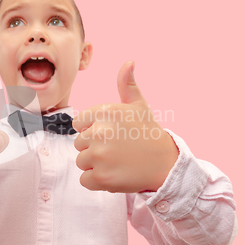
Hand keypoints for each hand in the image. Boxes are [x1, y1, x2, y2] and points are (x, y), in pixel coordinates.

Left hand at [72, 61, 178, 192]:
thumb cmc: (148, 133)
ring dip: (95, 166)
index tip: (110, 135)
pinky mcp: (101, 178)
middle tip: (117, 150)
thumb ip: (126, 84)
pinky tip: (114, 175)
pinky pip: (85, 180)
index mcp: (103, 112)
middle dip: (94, 148)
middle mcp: (99, 132)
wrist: (166, 164)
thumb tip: (129, 62)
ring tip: (117, 162)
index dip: (92, 131)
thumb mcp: (138, 105)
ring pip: (81, 162)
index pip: (78, 124)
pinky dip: (96, 182)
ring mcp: (99, 156)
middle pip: (79, 144)